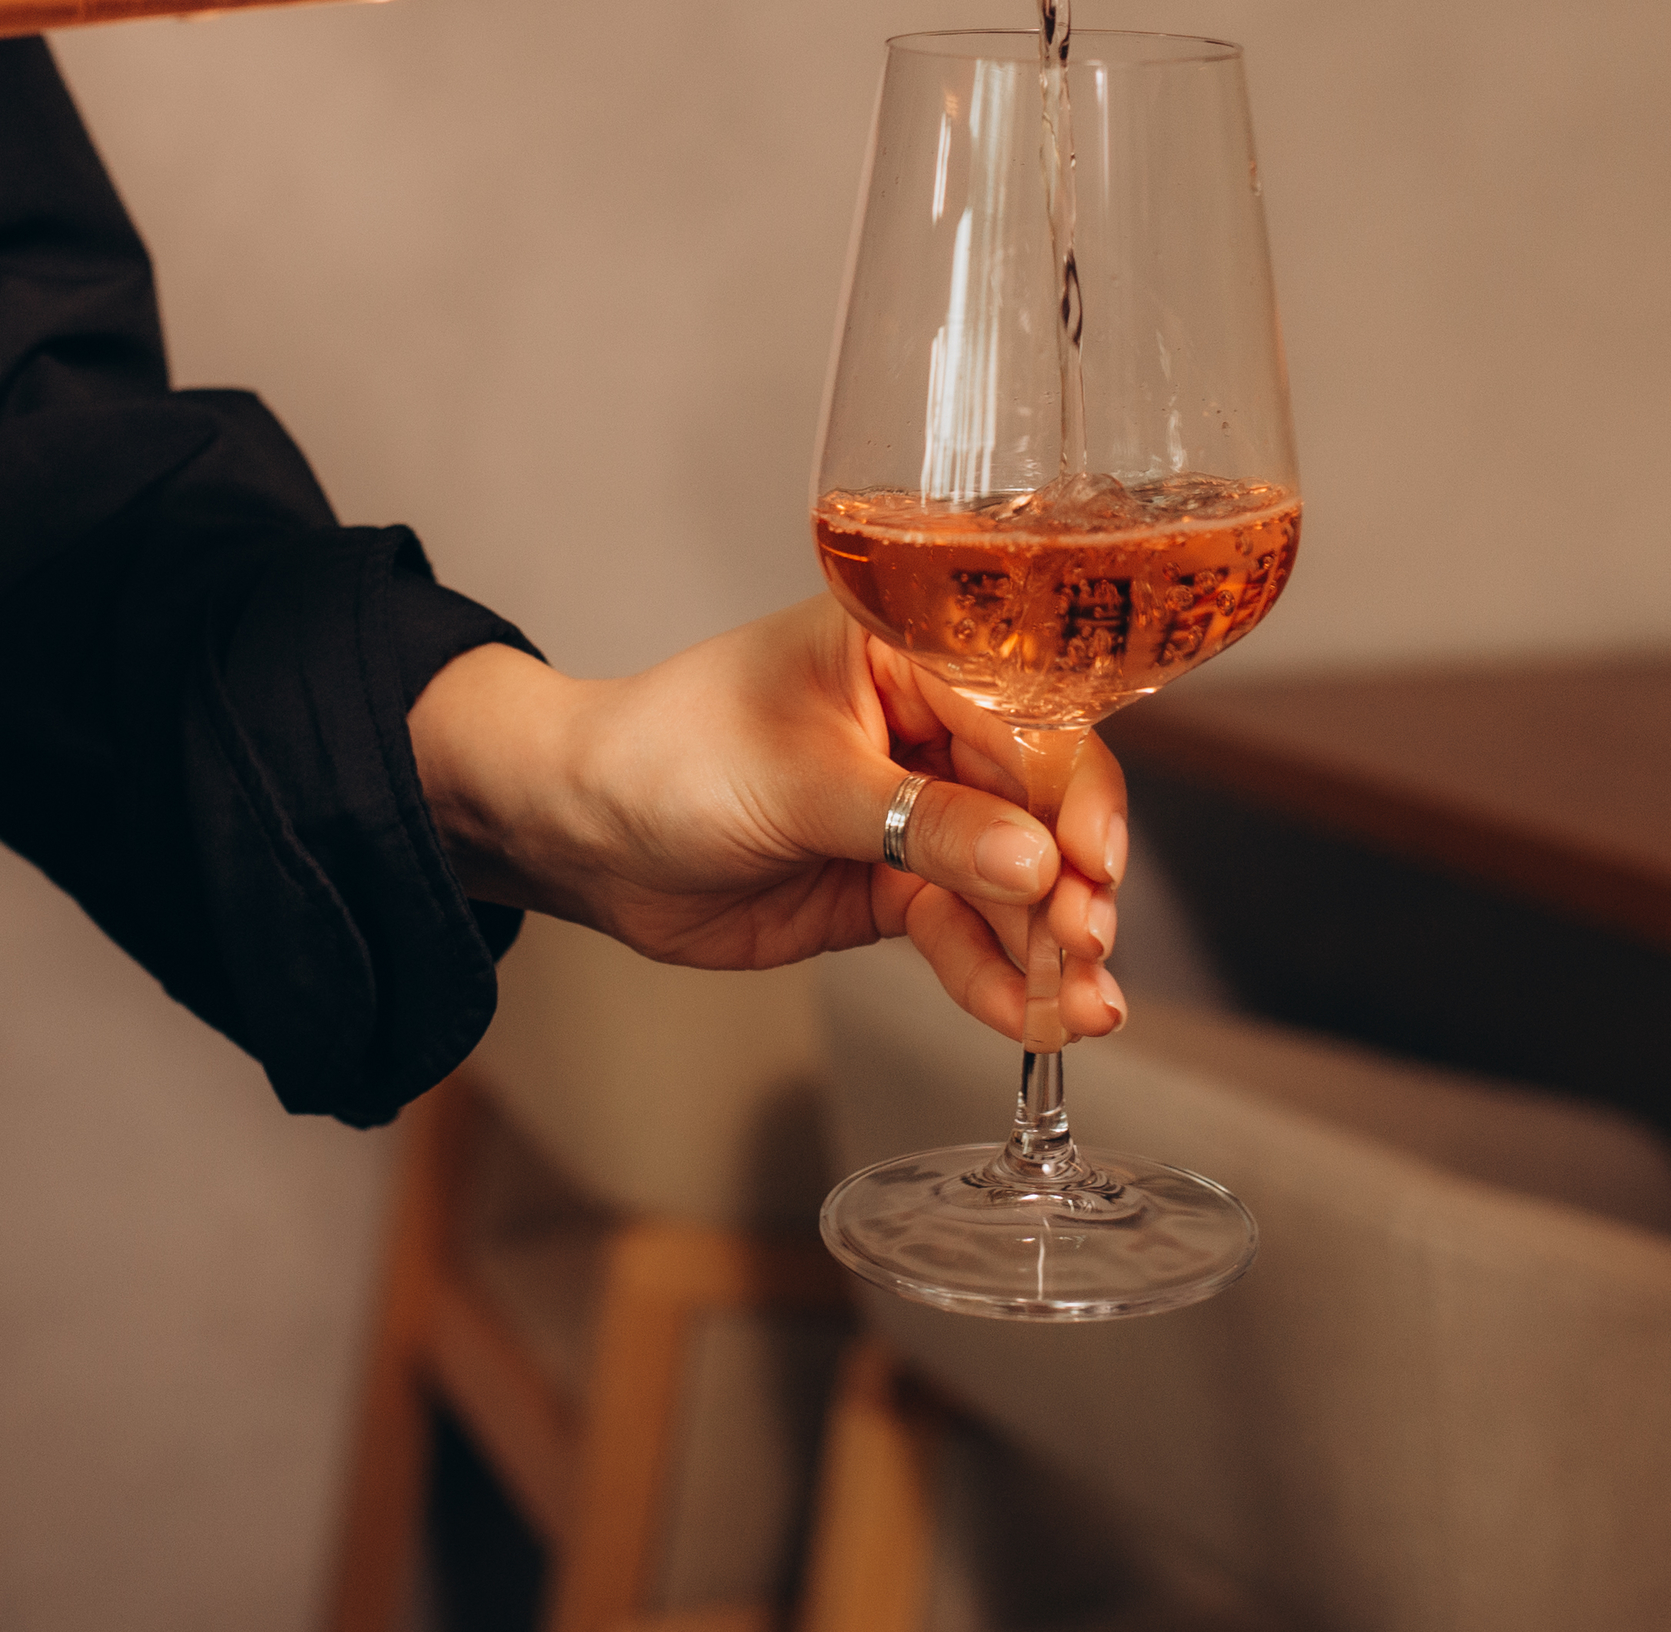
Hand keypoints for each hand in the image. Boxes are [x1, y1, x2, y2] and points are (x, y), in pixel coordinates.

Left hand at [407, 597, 1129, 1046]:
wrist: (578, 834)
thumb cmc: (666, 754)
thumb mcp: (800, 780)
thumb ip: (923, 824)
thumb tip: (1036, 862)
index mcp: (908, 653)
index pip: (1024, 717)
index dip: (1071, 792)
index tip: (1092, 862)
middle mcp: (924, 727)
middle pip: (1035, 805)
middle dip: (1070, 882)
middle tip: (1089, 945)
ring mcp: (913, 813)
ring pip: (1010, 882)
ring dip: (1048, 946)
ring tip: (1080, 1009)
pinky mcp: (890, 887)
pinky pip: (963, 932)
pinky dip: (998, 977)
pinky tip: (1032, 1018)